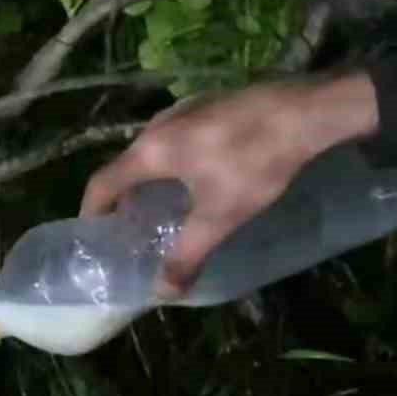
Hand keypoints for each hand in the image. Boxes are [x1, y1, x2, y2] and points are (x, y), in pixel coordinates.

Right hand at [80, 75, 379, 295]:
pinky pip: (175, 137)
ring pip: (153, 150)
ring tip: (163, 206)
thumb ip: (187, 254)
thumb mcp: (220, 216)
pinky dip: (172, 162)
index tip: (93, 233)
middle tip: (132, 227)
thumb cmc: (253, 164)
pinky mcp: (209, 104)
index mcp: (151, 151)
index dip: (92, 209)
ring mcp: (184, 110)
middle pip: (126, 164)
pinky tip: (198, 177)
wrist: (304, 112)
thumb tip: (162, 291)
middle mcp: (158, 125)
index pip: (103, 181)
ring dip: (149, 179)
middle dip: (124, 198)